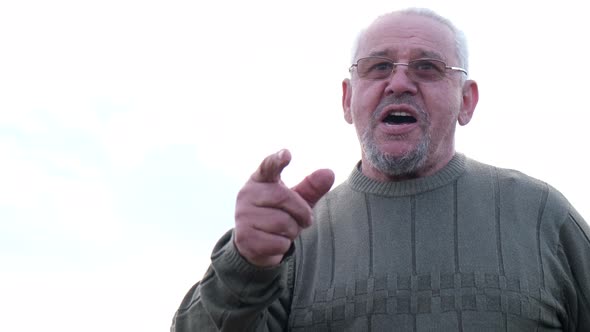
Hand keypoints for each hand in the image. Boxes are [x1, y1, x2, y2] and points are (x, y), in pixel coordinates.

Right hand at [234, 149, 334, 266]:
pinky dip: (283, 246)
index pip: (268, 166)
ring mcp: (243, 216)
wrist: (255, 244)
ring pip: (283, 223)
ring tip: (283, 231)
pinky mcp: (244, 237)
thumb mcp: (296, 200)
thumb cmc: (278, 215)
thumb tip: (329, 172)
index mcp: (260, 180)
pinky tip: (273, 243)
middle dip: (301, 212)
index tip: (286, 154)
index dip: (277, 160)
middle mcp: (247, 194)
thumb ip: (312, 187)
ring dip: (292, 232)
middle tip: (303, 220)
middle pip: (284, 197)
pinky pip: (278, 243)